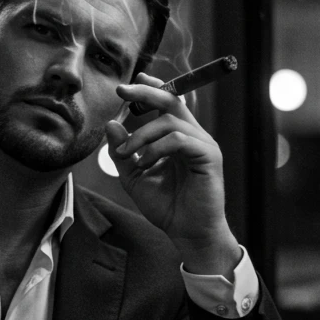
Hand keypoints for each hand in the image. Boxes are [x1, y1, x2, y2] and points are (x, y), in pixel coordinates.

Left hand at [104, 73, 240, 273]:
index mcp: (178, 137)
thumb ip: (123, 152)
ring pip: (170, 121)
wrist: (187, 233)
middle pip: (172, 100)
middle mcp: (193, 136)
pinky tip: (144, 163)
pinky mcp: (209, 156)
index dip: (150, 89)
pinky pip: (179, 139)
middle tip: (122, 90)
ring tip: (126, 154)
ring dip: (141, 135)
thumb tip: (111, 124)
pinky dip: (156, 148)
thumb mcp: (135, 178)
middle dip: (145, 92)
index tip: (127, 86)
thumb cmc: (166, 207)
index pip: (167, 103)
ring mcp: (203, 144)